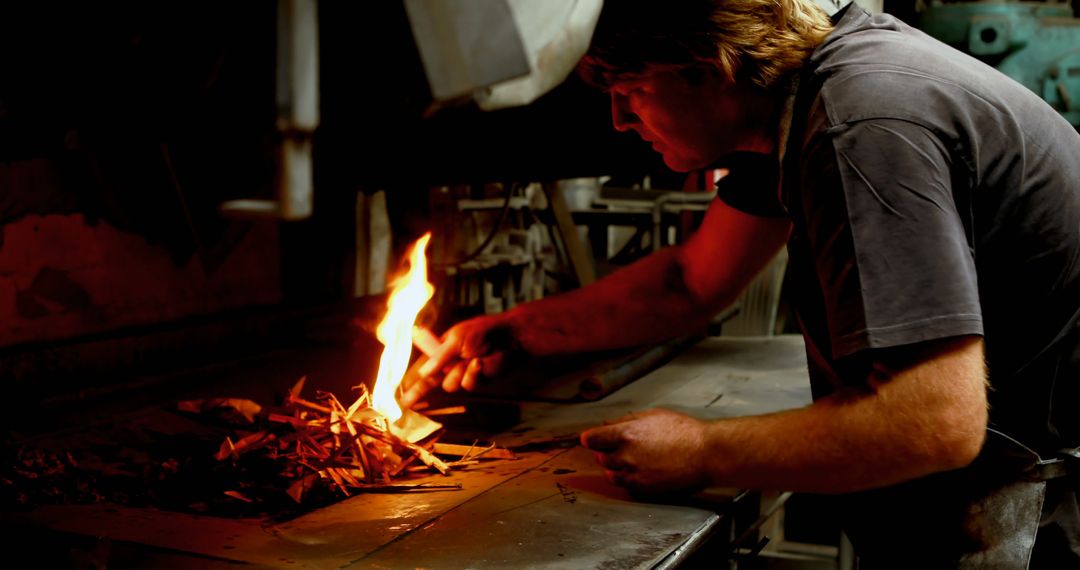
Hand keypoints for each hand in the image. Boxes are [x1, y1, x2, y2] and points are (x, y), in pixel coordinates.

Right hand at [399, 315, 518, 406]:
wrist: (508, 338)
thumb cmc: (481, 332)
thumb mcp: (456, 339)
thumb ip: (440, 356)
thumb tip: (423, 373)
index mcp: (440, 350)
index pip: (422, 366)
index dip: (411, 379)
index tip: (399, 390)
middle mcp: (449, 365)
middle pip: (429, 383)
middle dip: (417, 393)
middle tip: (406, 403)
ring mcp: (461, 374)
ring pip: (450, 386)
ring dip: (457, 373)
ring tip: (469, 359)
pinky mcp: (475, 381)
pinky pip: (467, 385)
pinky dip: (473, 374)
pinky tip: (479, 363)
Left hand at [580, 408, 711, 493]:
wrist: (706, 454)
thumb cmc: (684, 432)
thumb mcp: (653, 415)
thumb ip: (625, 421)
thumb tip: (606, 425)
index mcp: (626, 434)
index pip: (591, 439)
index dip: (591, 439)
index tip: (592, 439)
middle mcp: (626, 456)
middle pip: (600, 457)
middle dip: (607, 451)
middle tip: (623, 447)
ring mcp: (635, 475)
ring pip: (611, 473)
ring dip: (616, 467)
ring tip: (635, 459)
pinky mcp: (644, 489)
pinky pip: (626, 485)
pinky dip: (629, 479)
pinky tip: (643, 470)